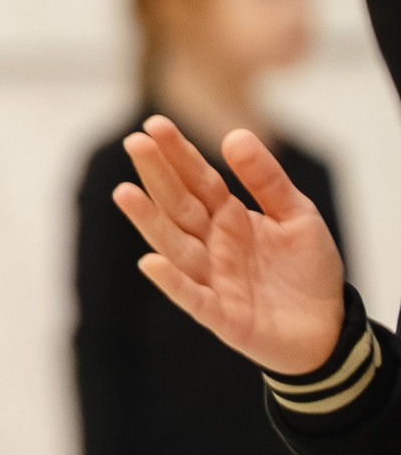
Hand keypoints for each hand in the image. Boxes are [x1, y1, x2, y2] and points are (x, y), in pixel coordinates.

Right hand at [115, 115, 348, 375]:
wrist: (330, 329)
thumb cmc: (308, 270)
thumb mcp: (298, 216)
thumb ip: (267, 180)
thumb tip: (235, 135)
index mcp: (228, 217)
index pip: (197, 179)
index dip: (178, 154)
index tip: (155, 124)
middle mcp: (211, 244)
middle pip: (179, 206)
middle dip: (156, 175)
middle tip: (135, 142)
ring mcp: (212, 278)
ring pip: (175, 246)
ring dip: (149, 222)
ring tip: (125, 192)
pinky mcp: (222, 316)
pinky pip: (193, 298)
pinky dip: (172, 283)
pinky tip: (151, 263)